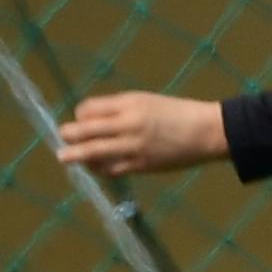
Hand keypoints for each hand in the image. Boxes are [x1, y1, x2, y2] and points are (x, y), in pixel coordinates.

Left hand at [54, 91, 227, 179]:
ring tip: (63, 157)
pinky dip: (99, 168)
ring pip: (93, 151)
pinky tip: (95, 168)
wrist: (209, 131)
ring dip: (75, 155)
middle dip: (69, 134)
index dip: (80, 115)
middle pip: (86, 129)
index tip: (82, 120)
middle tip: (63, 136)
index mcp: (131, 103)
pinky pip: (111, 169)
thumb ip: (121, 110)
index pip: (90, 108)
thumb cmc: (179, 113)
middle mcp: (128, 123)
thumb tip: (93, 121)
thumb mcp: (149, 102)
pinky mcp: (141, 164)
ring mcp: (133, 146)